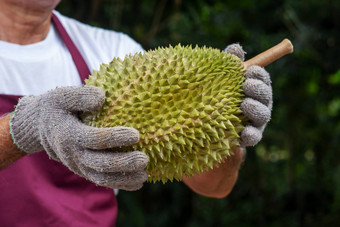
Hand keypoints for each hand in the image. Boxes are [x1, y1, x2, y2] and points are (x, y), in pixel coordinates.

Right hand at [10, 86, 148, 190]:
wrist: (40, 128)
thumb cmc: (57, 107)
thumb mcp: (63, 95)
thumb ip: (81, 95)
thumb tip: (102, 97)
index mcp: (68, 135)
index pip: (95, 139)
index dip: (115, 138)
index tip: (136, 134)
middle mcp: (73, 155)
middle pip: (100, 164)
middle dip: (123, 164)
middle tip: (144, 159)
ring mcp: (78, 166)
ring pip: (102, 178)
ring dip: (124, 179)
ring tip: (144, 175)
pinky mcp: (84, 171)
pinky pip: (102, 182)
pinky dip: (120, 184)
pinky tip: (137, 182)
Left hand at [225, 44, 271, 146]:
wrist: (209, 127)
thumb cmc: (218, 96)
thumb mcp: (222, 79)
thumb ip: (229, 64)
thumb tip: (235, 48)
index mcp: (255, 88)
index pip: (262, 79)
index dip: (259, 74)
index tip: (250, 70)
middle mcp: (260, 104)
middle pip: (265, 96)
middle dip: (258, 89)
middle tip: (247, 85)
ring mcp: (256, 122)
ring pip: (263, 115)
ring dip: (255, 109)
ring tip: (244, 104)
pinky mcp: (249, 138)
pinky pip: (253, 137)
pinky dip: (250, 135)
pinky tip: (244, 132)